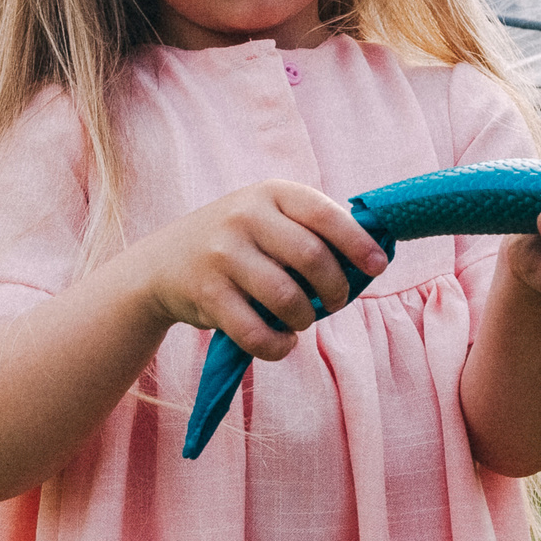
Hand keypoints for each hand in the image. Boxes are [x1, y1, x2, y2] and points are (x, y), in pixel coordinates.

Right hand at [127, 181, 389, 361]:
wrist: (162, 264)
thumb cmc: (237, 243)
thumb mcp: (267, 217)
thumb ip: (310, 229)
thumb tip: (374, 255)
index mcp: (270, 193)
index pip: (325, 214)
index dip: (358, 243)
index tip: (378, 267)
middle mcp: (244, 216)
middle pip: (312, 258)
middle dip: (336, 289)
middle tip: (336, 301)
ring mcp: (222, 254)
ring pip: (288, 298)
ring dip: (306, 319)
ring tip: (303, 321)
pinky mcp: (207, 294)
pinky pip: (257, 332)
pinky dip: (279, 346)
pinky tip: (283, 342)